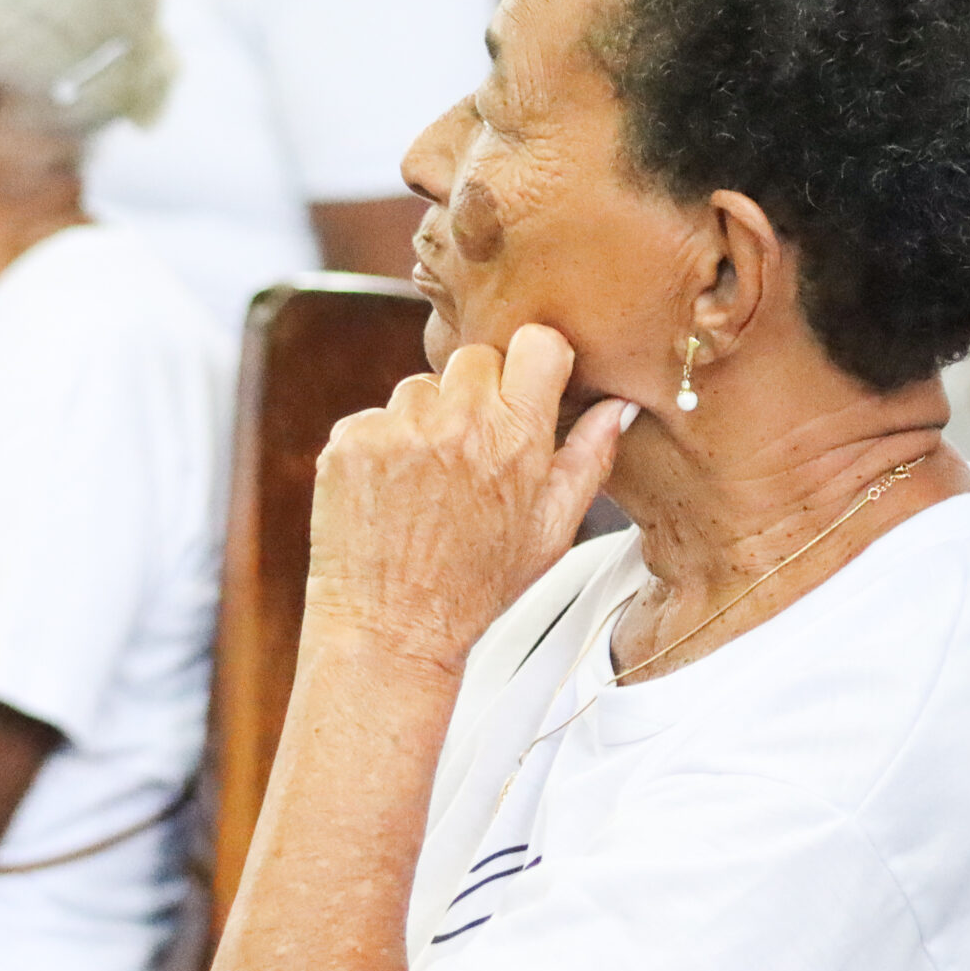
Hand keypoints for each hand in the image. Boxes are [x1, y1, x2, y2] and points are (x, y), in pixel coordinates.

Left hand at [304, 323, 633, 673]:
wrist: (391, 628)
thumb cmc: (476, 585)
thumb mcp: (552, 531)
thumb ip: (590, 458)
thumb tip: (620, 405)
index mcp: (518, 437)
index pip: (537, 342)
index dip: (535, 363)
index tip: (528, 387)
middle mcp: (458, 422)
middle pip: (475, 356)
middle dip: (478, 392)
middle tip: (474, 450)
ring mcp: (398, 428)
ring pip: (420, 386)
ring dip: (426, 419)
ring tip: (429, 482)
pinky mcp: (350, 440)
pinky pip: (374, 416)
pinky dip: (381, 444)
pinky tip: (391, 491)